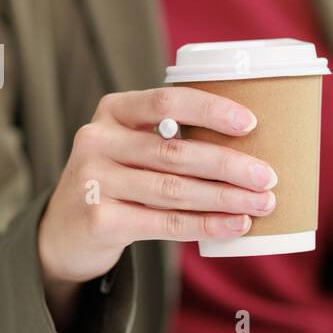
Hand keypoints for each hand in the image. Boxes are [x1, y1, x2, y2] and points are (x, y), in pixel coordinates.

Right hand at [37, 87, 277, 321]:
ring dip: (225, 198)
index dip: (211, 110)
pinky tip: (235, 225)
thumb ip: (170, 140)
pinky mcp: (99, 220)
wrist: (63, 230)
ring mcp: (94, 181)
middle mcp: (97, 140)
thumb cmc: (118, 180)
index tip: (250, 124)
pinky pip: (165, 222)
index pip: (166, 101)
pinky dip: (206, 224)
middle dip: (230, 165)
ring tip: (262, 204)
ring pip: (174, 189)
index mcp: (113, 111)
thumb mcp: (131, 147)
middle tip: (268, 177)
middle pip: (176, 151)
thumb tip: (249, 150)